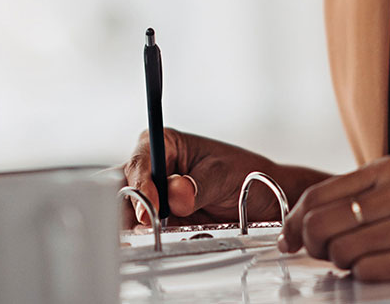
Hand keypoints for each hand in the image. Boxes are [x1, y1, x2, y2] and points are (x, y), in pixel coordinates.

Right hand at [120, 129, 322, 225]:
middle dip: (128, 209)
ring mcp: (156, 198)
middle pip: (126, 188)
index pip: (141, 161)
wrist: (263, 199)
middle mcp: (154, 170)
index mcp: (164, 144)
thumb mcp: (223, 174)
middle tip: (140, 228)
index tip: (148, 206)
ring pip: (131, 214)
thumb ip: (199, 185)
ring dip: (137, 229)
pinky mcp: (162, 222)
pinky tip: (157, 246)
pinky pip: (148, 234)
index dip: (140, 184)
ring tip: (146, 241)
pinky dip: (150, 241)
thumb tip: (176, 193)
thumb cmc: (245, 174)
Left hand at [279, 156, 389, 281]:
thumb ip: (352, 191)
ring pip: (343, 253)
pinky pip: (369, 272)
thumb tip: (299, 224)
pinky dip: (362, 273)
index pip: (320, 194)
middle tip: (317, 250)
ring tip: (351, 257)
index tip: (288, 235)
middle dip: (310, 243)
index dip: (294, 219)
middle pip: (324, 224)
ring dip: (338, 261)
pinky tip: (372, 265)